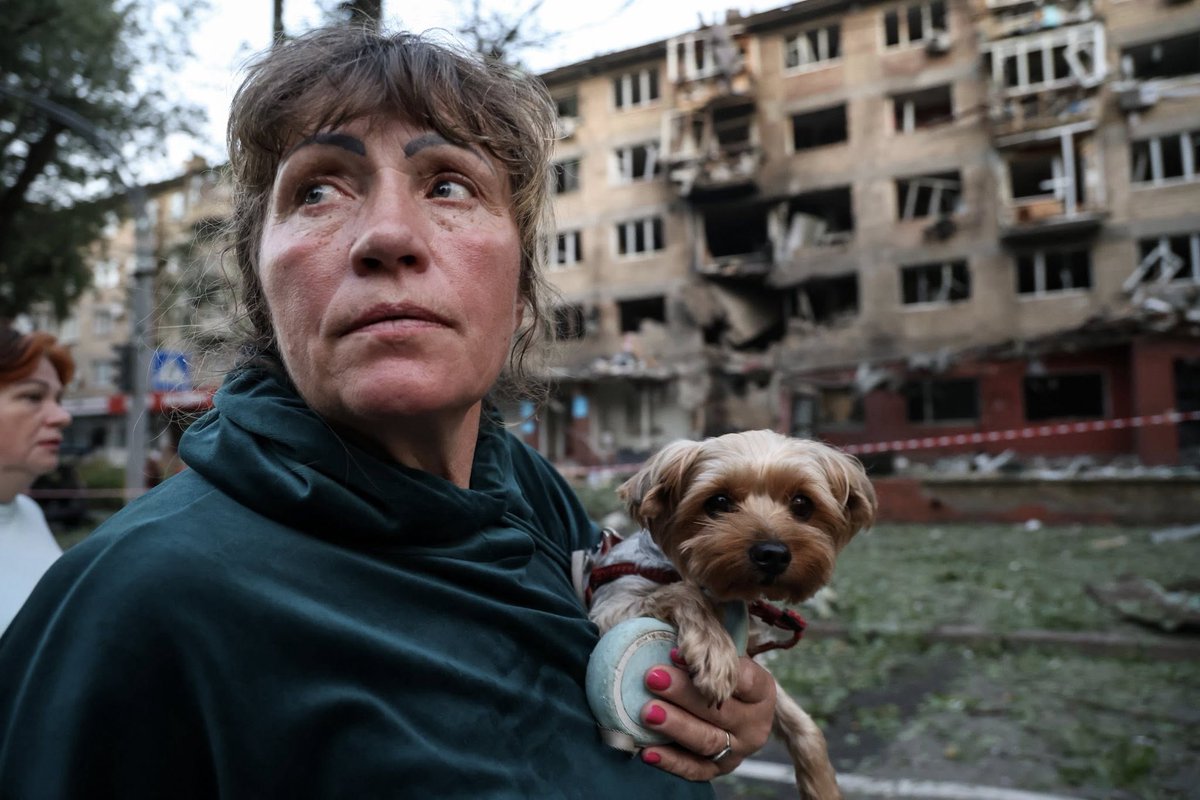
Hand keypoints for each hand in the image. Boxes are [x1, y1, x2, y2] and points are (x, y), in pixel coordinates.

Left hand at [637, 652, 776, 780]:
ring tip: (647, 712)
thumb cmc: (719, 673)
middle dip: (683, 693)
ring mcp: (737, 750)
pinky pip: (694, 769)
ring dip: (675, 726)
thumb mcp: (721, 656)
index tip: (675, 654)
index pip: (742, 679)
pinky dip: (670, 762)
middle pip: (719, 710)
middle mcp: (755, 724)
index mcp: (761, 692)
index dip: (710, 667)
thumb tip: (675, 643)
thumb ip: (706, 648)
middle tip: (653, 678)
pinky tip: (647, 751)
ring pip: (707, 740)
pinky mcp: (718, 769)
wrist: (731, 706)